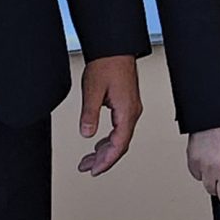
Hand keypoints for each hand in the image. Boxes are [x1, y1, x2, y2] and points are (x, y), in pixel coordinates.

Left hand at [74, 53, 142, 175]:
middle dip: (104, 159)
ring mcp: (130, 109)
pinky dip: (108, 140)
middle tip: (88, 169)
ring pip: (120, 138)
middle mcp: (132, 112)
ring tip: (88, 160)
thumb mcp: (92, 90)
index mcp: (127, 111)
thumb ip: (89, 114)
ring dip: (104, 151)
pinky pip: (119, 129)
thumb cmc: (107, 65)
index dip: (107, 161)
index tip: (95, 170)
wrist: (115, 49)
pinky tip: (97, 143)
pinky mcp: (126, 105)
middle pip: (121, 145)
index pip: (119, 144)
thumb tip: (87, 134)